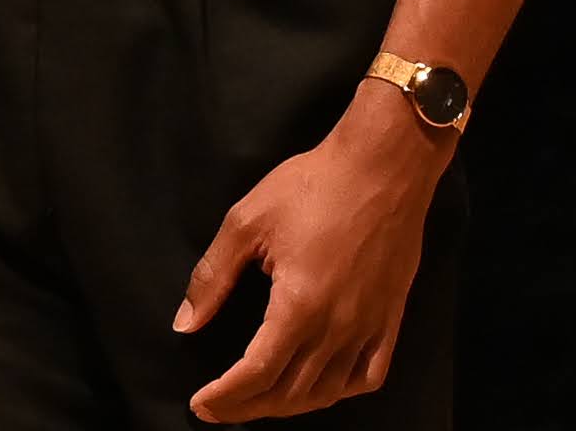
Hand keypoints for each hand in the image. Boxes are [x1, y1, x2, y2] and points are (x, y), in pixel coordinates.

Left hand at [179, 85, 449, 420]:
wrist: (381, 169)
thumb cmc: (309, 187)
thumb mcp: (246, 223)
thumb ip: (213, 278)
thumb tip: (184, 324)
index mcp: (299, 306)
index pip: (257, 373)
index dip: (227, 396)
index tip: (199, 404)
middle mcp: (339, 327)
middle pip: (290, 391)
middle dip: (249, 407)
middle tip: (217, 410)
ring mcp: (371, 327)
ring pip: (328, 391)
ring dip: (289, 405)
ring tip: (256, 403)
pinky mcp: (391, 319)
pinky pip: (369, 375)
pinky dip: (340, 391)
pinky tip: (318, 389)